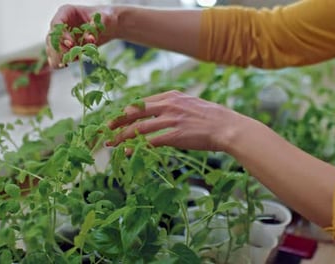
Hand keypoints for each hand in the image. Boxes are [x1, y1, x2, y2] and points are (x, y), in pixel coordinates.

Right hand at [46, 5, 117, 67]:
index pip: (56, 24)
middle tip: (71, 58)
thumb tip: (90, 38)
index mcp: (66, 12)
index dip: (61, 35)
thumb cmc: (105, 17)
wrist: (108, 26)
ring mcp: (60, 36)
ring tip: (69, 62)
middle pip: (51, 38)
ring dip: (59, 58)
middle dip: (59, 50)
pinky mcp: (64, 46)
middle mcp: (60, 24)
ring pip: (51, 49)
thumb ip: (97, 26)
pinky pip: (55, 56)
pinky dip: (58, 62)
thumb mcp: (105, 18)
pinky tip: (65, 65)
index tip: (71, 44)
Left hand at [108, 90, 245, 151]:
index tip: (116, 119)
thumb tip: (162, 114)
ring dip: (122, 137)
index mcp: (172, 96)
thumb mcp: (191, 104)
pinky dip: (136, 147)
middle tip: (105, 129)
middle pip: (135, 112)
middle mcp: (169, 105)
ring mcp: (172, 119)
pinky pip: (151, 141)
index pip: (142, 103)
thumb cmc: (213, 118)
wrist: (228, 127)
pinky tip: (128, 152)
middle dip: (118, 121)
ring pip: (139, 128)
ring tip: (111, 144)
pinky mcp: (176, 134)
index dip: (126, 112)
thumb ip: (175, 107)